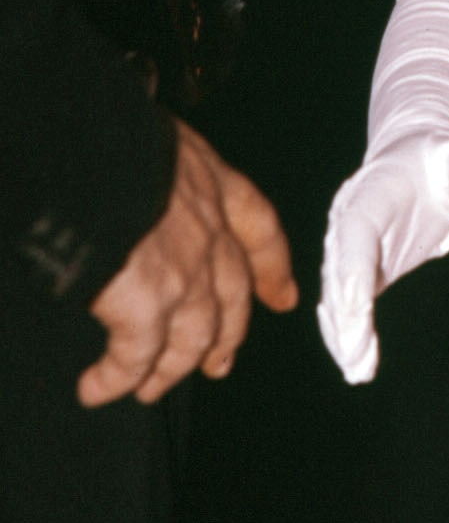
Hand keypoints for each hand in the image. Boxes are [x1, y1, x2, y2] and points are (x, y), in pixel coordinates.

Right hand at [80, 118, 298, 406]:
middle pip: (233, 297)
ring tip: (149, 389)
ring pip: (193, 338)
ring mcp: (185, 272)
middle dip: (228, 335)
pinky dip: (117, 378)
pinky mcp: (146, 305)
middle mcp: (210, 231)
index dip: (272, 266)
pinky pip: (136, 356)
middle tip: (219, 363)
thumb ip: (162, 172)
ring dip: (170, 369)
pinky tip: (98, 389)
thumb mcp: (154, 140)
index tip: (283, 296)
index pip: (259, 229)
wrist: (90, 146)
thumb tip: (141, 184)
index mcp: (214, 183)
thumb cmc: (112, 133)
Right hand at [317, 131, 448, 383]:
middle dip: (344, 316)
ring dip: (343, 334)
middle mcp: (347, 223)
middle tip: (355, 357)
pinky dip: (349, 333)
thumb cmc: (442, 161)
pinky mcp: (360, 270)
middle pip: (339, 272)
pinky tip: (358, 363)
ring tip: (358, 370)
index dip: (352, 269)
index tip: (356, 306)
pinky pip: (347, 305)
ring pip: (337, 295)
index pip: (354, 233)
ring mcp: (348, 249)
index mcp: (366, 194)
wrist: (420, 162)